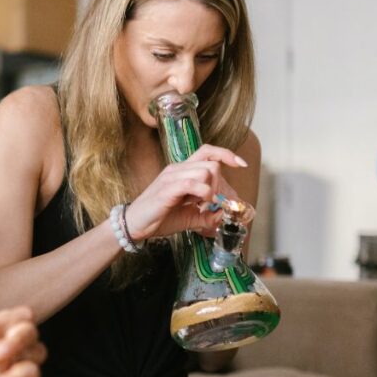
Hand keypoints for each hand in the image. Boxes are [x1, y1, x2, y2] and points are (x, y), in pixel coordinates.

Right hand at [124, 144, 247, 240]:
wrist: (135, 225)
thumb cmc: (159, 218)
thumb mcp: (189, 217)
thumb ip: (207, 215)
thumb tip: (224, 214)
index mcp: (182, 171)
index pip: (207, 152)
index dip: (226, 154)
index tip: (241, 164)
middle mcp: (177, 169)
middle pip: (211, 163)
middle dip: (221, 184)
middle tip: (218, 202)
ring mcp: (171, 177)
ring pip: (205, 171)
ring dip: (212, 189)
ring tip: (205, 204)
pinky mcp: (167, 188)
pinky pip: (192, 183)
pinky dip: (204, 194)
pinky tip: (201, 204)